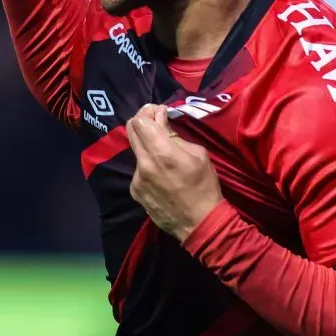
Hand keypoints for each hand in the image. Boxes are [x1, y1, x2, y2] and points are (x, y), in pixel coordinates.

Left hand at [126, 104, 223, 241]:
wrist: (199, 223)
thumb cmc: (204, 185)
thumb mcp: (198, 154)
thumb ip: (174, 135)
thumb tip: (161, 119)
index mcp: (161, 152)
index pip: (139, 121)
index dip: (148, 112)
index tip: (159, 112)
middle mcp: (143, 163)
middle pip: (130, 130)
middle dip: (143, 122)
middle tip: (157, 123)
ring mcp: (136, 179)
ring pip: (135, 150)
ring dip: (147, 145)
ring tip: (164, 154)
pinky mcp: (135, 191)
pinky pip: (138, 169)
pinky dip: (148, 165)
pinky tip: (162, 174)